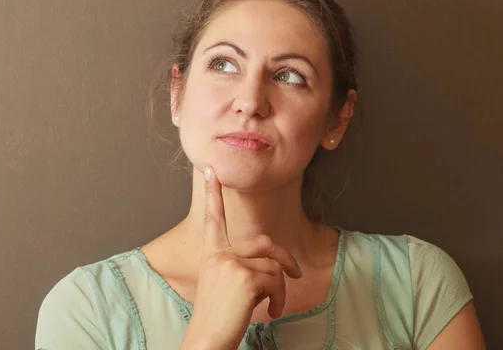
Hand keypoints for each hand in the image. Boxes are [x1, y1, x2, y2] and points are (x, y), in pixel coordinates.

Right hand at [180, 166, 301, 349]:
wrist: (206, 341)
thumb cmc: (219, 317)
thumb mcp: (226, 285)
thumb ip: (244, 266)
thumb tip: (277, 264)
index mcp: (212, 254)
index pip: (213, 219)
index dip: (213, 194)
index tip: (211, 170)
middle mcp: (219, 254)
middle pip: (264, 243)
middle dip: (284, 258)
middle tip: (297, 274)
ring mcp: (232, 264)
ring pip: (274, 266)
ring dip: (280, 289)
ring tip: (272, 307)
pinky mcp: (245, 278)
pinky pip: (276, 281)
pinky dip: (278, 298)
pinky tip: (270, 313)